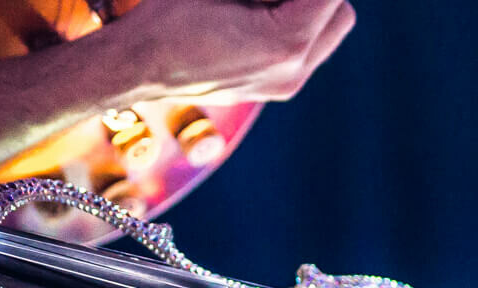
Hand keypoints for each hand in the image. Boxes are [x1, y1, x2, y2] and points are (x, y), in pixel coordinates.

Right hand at [111, 0, 355, 103]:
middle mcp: (293, 71)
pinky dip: (296, 26)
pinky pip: (308, 50)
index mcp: (285, 43)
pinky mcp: (275, 89)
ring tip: (264, 3)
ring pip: (329, 33)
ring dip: (310, 8)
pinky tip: (260, 15)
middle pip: (341, 12)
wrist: (136, 66)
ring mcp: (285, 85)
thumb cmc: (167, 16)